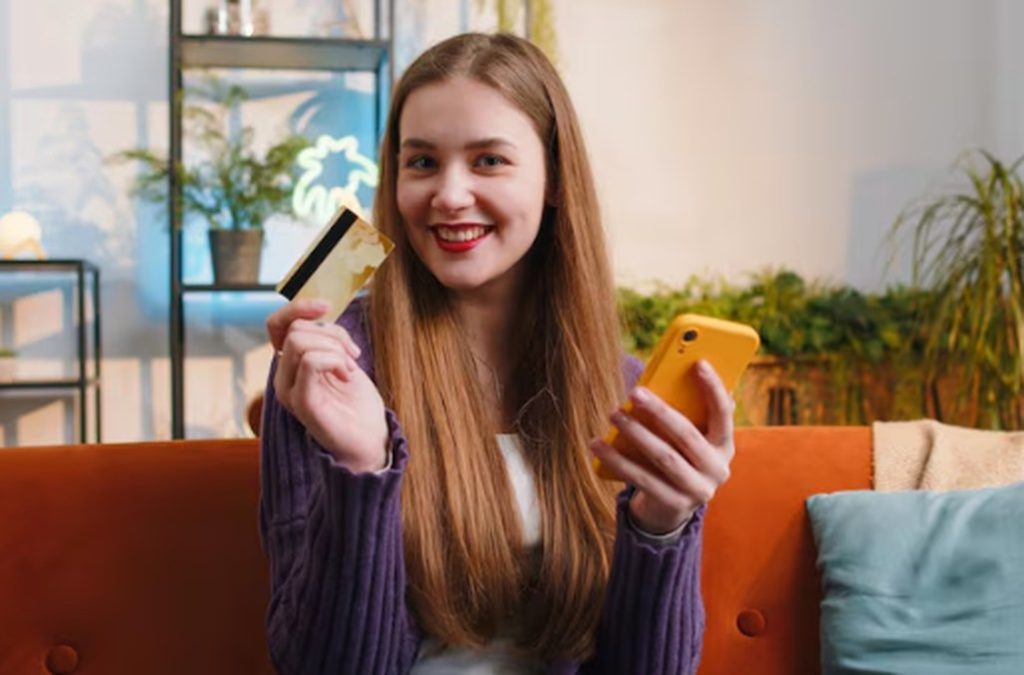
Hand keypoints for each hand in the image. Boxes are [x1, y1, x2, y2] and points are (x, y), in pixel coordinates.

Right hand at [266, 299, 388, 472]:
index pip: (276, 325)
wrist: (371, 439)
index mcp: (291, 364)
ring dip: (335, 348)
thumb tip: (321, 310)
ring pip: (300, 341)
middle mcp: (283, 376)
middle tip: (352, 355)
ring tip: (350, 369)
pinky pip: (310, 361)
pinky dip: (335, 360)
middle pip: (296, 329)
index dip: (298, 307)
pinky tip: (348, 375)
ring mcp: (289, 390)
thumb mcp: (342, 359)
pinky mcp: (301, 402)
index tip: (327, 306)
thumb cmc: (358, 402)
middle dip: (332, 333)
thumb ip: (327, 338)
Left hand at [591, 360, 734, 533]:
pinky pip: (643, 479)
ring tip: (613, 414)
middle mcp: (717, 469)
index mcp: (724, 445)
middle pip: (687, 435)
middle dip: (660, 411)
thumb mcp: (686, 435)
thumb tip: (656, 377)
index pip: (724, 413)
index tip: (699, 362)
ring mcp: (698, 490)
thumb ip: (682, 411)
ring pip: (664, 458)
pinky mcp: (674, 505)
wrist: (670, 505)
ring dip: (636, 434)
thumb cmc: (676, 455)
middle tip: (634, 393)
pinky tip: (599, 445)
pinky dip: (618, 461)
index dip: (714, 388)